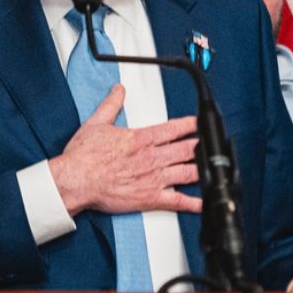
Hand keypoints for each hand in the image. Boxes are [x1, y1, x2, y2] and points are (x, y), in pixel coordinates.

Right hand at [48, 85, 200, 215]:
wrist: (76, 180)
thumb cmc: (84, 157)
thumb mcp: (97, 123)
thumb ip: (112, 104)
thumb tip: (118, 90)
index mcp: (142, 139)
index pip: (175, 128)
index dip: (193, 124)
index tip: (202, 122)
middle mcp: (153, 158)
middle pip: (188, 149)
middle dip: (204, 145)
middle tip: (215, 143)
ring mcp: (155, 178)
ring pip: (189, 172)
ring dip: (204, 169)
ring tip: (215, 167)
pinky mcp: (151, 198)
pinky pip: (178, 201)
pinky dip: (194, 203)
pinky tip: (204, 202)